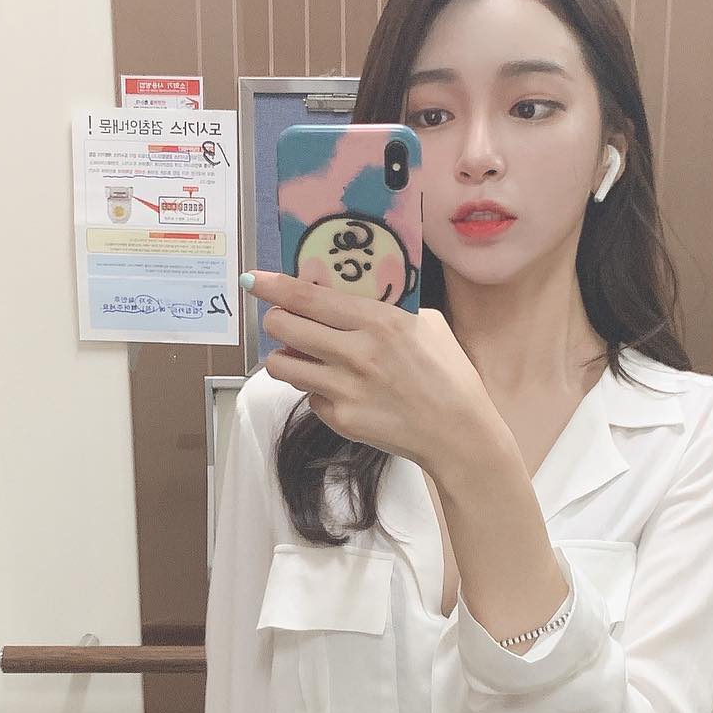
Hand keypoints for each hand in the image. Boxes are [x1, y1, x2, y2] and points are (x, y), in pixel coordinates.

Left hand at [250, 269, 499, 476]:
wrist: (458, 433)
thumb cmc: (449, 375)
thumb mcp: (427, 325)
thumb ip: (385, 309)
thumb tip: (346, 298)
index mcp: (378, 321)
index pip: (308, 297)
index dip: (274, 286)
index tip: (254, 279)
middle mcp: (356, 352)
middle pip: (284, 327)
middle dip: (275, 320)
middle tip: (283, 321)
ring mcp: (345, 388)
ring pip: (282, 365)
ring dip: (285, 357)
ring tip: (303, 357)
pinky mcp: (341, 418)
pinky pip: (309, 396)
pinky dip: (316, 390)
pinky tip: (341, 391)